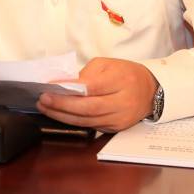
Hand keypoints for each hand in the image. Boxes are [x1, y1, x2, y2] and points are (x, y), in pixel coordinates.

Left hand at [37, 58, 156, 131]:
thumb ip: (86, 74)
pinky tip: (58, 114)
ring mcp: (119, 119)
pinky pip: (90, 126)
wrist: (150, 92)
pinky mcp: (115, 129)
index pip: (92, 87)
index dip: (69, 89)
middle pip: (88, 108)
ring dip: (62, 115)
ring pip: (87, 121)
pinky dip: (72, 121)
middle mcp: (122, 103)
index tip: (49, 86)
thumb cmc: (126, 73)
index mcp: (122, 81)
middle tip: (42, 99)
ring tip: (45, 107)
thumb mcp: (107, 64)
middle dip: (62, 105)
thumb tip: (64, 85)